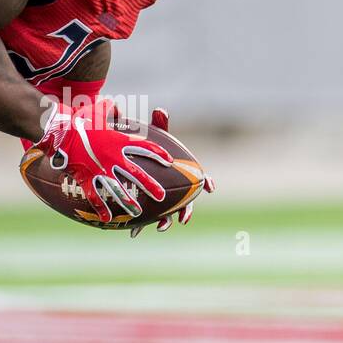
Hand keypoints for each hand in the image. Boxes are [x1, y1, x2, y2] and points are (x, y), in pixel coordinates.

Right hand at [36, 98, 172, 222]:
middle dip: (150, 185)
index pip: (144, 147)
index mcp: (118, 142)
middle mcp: (112, 158)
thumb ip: (107, 108)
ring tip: (138, 212)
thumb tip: (113, 104)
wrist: (60, 132)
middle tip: (161, 196)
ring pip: (117, 189)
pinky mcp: (86, 178)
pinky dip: (100, 208)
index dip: (157, 153)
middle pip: (136, 174)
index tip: (169, 160)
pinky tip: (107, 218)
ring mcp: (99, 170)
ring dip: (128, 202)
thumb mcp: (95, 111)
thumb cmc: (78, 120)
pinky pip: (94, 196)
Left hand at [129, 107, 214, 237]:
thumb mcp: (155, 135)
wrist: (131, 157)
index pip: (201, 178)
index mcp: (183, 172)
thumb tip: (160, 110)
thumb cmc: (149, 146)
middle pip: (187, 202)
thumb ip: (160, 124)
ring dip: (166, 222)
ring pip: (168, 214)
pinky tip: (134, 233)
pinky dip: (142, 226)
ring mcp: (164, 199)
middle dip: (186, 211)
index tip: (211, 187)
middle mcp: (177, 188)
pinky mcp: (148, 206)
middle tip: (184, 218)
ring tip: (160, 227)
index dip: (207, 182)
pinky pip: (147, 218)